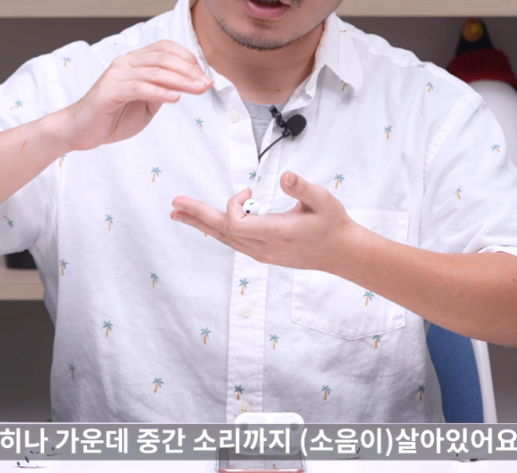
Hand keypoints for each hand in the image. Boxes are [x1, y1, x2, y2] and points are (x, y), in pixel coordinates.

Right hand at [63, 40, 212, 150]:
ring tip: (198, 89)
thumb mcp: (146, 105)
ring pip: (155, 72)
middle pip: (163, 59)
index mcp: (134, 62)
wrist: (81, 130)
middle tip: (206, 84)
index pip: (165, 49)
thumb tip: (184, 86)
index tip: (203, 75)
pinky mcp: (109, 91)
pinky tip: (175, 97)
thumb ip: (161, 92)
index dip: (187, 59)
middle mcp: (125, 63)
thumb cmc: (112, 117)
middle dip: (189, 71)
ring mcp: (116, 75)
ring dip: (181, 81)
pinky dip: (159, 92)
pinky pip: (139, 88)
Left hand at [170, 172, 365, 271]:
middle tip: (174, 205)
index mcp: (276, 233)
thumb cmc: (333, 223)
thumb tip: (284, 175)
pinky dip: (218, 230)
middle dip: (197, 216)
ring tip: (179, 215)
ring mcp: (262, 254)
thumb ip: (302, 188)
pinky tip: (206, 224)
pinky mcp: (263, 254)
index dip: (233, 205)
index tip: (248, 191)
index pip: (236, 223)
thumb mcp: (323, 200)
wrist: (342, 252)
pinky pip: (234, 241)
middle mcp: (264, 248)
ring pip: (225, 239)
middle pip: (222, 233)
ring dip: (202, 225)